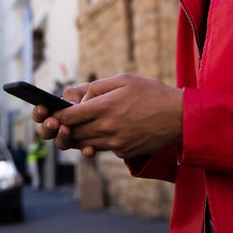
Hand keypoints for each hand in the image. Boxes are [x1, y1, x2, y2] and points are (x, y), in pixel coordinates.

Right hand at [32, 83, 96, 155]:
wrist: (120, 107)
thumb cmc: (98, 94)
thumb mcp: (86, 89)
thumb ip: (75, 93)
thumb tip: (69, 104)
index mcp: (57, 110)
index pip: (42, 113)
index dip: (39, 112)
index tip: (43, 108)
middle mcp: (61, 125)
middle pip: (46, 131)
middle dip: (47, 127)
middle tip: (53, 122)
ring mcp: (73, 137)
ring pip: (61, 143)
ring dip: (61, 138)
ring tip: (66, 130)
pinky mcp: (89, 145)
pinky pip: (84, 150)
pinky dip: (85, 150)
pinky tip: (89, 148)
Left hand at [52, 73, 182, 158]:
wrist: (178, 117)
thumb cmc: (151, 93)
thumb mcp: (123, 80)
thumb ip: (95, 87)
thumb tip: (77, 100)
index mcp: (104, 107)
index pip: (68, 116)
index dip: (57, 115)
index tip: (53, 112)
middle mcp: (106, 128)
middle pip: (73, 133)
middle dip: (65, 127)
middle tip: (62, 120)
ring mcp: (114, 143)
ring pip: (84, 143)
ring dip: (78, 135)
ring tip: (79, 125)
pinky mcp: (122, 152)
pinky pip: (101, 148)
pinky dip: (97, 141)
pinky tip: (103, 130)